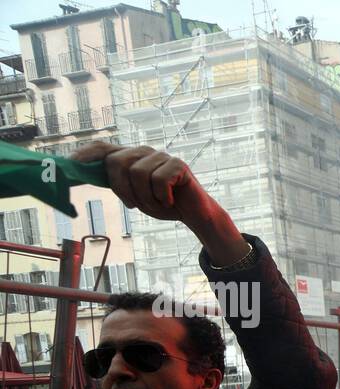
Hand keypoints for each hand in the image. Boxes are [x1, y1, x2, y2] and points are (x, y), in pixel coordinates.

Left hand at [72, 141, 246, 264]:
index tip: (71, 164)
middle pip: (117, 162)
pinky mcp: (178, 164)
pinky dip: (162, 197)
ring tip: (157, 204)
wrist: (194, 214)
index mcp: (130, 158)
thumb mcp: (134, 195)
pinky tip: (170, 201)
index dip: (86, 154)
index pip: (103, 148)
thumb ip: (115, 183)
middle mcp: (143, 152)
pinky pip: (159, 180)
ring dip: (145, 197)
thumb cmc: (162, 204)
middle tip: (133, 205)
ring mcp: (161, 156)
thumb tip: (85, 177)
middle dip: (122, 188)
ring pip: (137, 173)